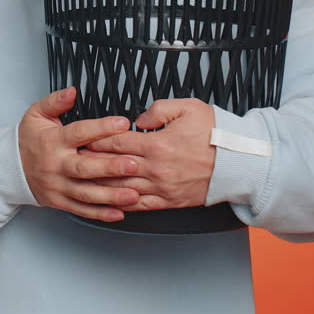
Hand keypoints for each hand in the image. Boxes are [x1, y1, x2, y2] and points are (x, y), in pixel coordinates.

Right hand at [18, 87, 141, 222]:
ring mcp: (58, 186)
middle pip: (84, 168)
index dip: (101, 128)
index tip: (123, 123)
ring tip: (133, 195)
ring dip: (111, 195)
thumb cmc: (29, 140)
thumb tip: (72, 91)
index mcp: (53, 141)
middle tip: (133, 164)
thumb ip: (55, 101)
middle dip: (110, 167)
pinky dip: (100, 213)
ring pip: (86, 193)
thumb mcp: (36, 114)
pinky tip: (119, 213)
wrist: (8, 169)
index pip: (79, 133)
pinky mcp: (59, 202)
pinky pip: (82, 209)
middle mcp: (56, 165)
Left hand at [82, 98, 215, 210]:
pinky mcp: (169, 201)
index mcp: (157, 144)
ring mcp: (161, 188)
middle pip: (112, 166)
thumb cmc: (217, 134)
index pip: (116, 142)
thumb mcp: (189, 107)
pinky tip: (107, 202)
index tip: (82, 137)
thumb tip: (140, 118)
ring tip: (82, 181)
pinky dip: (120, 204)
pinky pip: (138, 205)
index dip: (95, 139)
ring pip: (121, 188)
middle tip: (73, 158)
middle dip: (90, 162)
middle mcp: (156, 169)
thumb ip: (159, 109)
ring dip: (99, 185)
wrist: (240, 163)